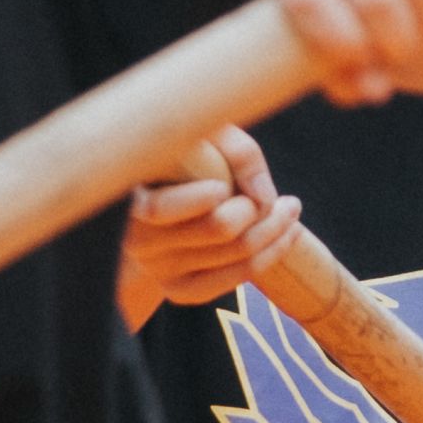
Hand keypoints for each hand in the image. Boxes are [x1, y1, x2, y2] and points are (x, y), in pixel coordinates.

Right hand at [118, 127, 304, 326]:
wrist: (162, 192)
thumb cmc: (187, 152)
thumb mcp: (206, 133)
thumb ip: (237, 152)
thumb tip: (262, 198)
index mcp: (129, 199)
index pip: (159, 210)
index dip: (196, 201)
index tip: (223, 187)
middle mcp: (138, 241)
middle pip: (215, 230)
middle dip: (262, 214)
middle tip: (288, 200)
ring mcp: (157, 270)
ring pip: (232, 257)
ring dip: (275, 235)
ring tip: (293, 210)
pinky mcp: (177, 290)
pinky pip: (230, 281)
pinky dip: (267, 258)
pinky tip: (287, 235)